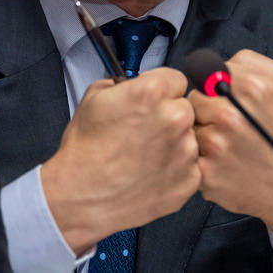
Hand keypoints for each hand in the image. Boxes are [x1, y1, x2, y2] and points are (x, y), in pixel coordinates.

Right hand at [41, 67, 199, 254]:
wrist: (82, 195)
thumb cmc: (85, 150)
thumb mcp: (93, 97)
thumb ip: (121, 85)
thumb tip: (131, 85)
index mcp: (152, 92)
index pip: (176, 79)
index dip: (162, 90)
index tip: (153, 101)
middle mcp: (175, 118)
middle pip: (184, 108)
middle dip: (168, 116)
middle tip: (144, 130)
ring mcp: (185, 151)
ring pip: (189, 138)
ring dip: (173, 143)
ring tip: (143, 155)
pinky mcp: (189, 179)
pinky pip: (190, 166)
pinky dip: (174, 169)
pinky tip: (149, 172)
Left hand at [187, 49, 272, 248]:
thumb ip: (251, 61)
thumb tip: (216, 62)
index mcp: (250, 86)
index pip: (205, 72)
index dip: (214, 87)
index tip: (228, 101)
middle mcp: (230, 114)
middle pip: (193, 100)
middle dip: (206, 110)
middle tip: (230, 126)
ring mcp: (217, 145)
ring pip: (188, 127)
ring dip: (202, 135)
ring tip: (228, 145)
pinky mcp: (207, 174)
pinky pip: (188, 155)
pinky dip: (201, 159)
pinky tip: (223, 163)